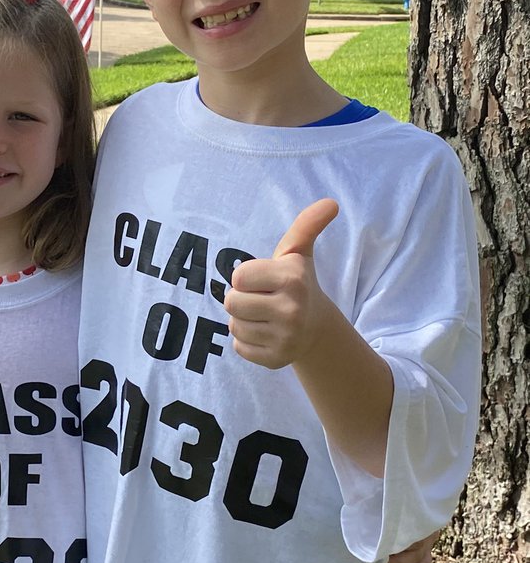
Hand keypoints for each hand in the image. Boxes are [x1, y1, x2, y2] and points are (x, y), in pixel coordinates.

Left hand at [224, 199, 338, 369]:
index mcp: (292, 279)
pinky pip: (238, 347)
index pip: (238, 276)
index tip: (264, 280)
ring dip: (243, 319)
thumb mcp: (298, 253)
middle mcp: (291, 310)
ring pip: (233, 325)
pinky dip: (246, 341)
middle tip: (263, 299)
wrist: (315, 327)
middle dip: (242, 298)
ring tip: (264, 316)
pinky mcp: (275, 360)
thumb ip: (306, 226)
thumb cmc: (297, 283)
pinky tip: (266, 334)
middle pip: (231, 302)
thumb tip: (331, 202)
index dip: (246, 277)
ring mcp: (285, 338)